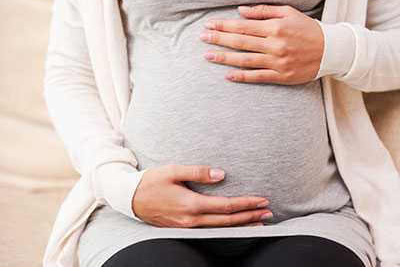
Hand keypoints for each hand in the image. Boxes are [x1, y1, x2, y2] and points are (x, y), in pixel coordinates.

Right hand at [132, 164, 271, 227]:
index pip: (226, 206)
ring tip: (258, 222)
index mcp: (191, 204)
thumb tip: (222, 174)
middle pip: (228, 221)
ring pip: (221, 228)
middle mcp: (191, 220)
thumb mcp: (173, 171)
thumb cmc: (151, 182)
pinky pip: (211, 230)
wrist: (129, 198)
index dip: (246, 203)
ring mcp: (187, 227)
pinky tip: (234, 225)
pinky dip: (227, 228)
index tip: (262, 200)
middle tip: (269, 212)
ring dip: (241, 224)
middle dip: (250, 216)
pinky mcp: (183, 228)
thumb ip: (199, 172)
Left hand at [200, 4, 323, 84]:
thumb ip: (263, 11)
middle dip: (219, 39)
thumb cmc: (307, 29)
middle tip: (202, 38)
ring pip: (245, 60)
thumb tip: (240, 11)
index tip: (209, 25)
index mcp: (275, 27)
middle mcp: (274, 45)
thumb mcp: (288, 13)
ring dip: (225, 58)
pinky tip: (228, 75)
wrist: (330, 51)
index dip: (224, 26)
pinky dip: (242, 77)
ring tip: (209, 56)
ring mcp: (277, 62)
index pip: (243, 26)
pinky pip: (258, 77)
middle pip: (241, 42)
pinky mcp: (281, 76)